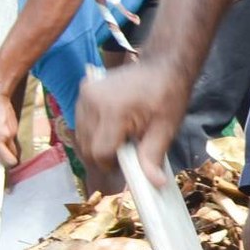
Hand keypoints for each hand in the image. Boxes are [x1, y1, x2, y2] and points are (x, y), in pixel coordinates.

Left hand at [0, 84, 16, 188]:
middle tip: (6, 167)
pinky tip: (2, 129)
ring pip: (13, 151)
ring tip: (5, 150)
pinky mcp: (14, 128)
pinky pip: (13, 139)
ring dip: (10, 154)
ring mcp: (6, 135)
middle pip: (9, 162)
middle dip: (9, 166)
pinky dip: (9, 139)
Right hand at [75, 60, 191, 186]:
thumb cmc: (168, 94)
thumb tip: (154, 184)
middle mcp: (91, 101)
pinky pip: (81, 123)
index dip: (112, 166)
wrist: (162, 65)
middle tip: (124, 161)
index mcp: (113, 110)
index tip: (126, 169)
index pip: (101, 152)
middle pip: (87, 147)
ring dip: (96, 146)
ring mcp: (84, 95)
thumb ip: (153, 156)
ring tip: (120, 144)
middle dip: (103, 159)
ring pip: (80, 137)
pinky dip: (92, 133)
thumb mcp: (166, 127)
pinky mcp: (82, 92)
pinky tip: (111, 132)